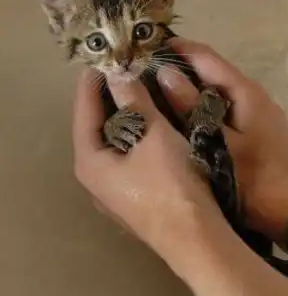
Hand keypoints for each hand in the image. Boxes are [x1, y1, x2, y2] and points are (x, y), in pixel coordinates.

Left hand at [73, 70, 223, 273]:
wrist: (196, 238)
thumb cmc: (171, 183)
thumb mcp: (153, 135)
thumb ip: (135, 102)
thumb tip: (119, 75)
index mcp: (90, 161)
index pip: (83, 110)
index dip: (92, 81)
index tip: (103, 57)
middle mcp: (94, 178)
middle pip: (96, 127)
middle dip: (109, 97)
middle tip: (124, 69)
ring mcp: (113, 191)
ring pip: (113, 143)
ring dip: (123, 116)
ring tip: (138, 89)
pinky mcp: (132, 197)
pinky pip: (126, 156)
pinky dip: (134, 135)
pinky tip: (151, 123)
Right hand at [158, 39, 287, 243]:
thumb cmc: (254, 179)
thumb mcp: (216, 142)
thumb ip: (191, 107)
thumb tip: (166, 73)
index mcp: (245, 92)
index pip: (207, 57)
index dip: (178, 48)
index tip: (148, 46)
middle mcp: (253, 95)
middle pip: (214, 71)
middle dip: (182, 67)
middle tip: (146, 72)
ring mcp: (259, 113)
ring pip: (219, 90)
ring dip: (192, 87)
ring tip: (158, 92)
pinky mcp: (259, 130)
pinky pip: (226, 107)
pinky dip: (204, 105)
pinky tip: (185, 117)